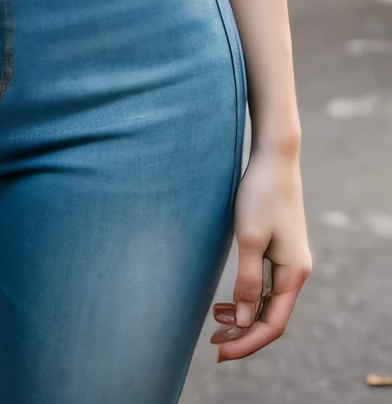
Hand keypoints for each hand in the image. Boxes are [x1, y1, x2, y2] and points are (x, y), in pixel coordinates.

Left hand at [210, 145, 311, 360]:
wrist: (273, 157)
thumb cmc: (260, 194)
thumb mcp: (249, 238)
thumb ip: (247, 282)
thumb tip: (244, 321)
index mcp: (293, 273)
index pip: (273, 324)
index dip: (247, 343)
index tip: (219, 352)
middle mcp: (295, 271)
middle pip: (271, 317)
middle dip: (244, 335)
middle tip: (213, 343)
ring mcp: (288, 260)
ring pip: (267, 302)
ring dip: (244, 318)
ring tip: (215, 322)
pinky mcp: (278, 248)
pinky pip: (264, 285)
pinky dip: (246, 298)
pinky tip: (226, 300)